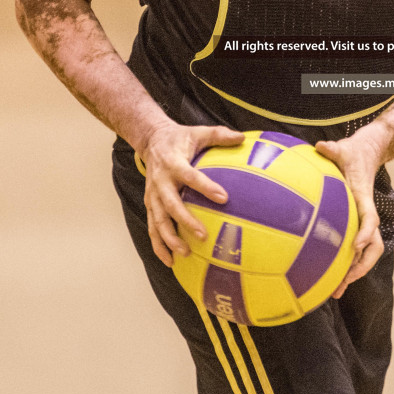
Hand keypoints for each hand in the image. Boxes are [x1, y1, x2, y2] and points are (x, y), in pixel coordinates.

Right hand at [136, 122, 243, 267]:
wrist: (150, 140)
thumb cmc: (180, 138)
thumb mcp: (199, 132)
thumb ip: (219, 135)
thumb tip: (243, 138)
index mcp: (173, 162)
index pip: (190, 176)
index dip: (205, 187)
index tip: (223, 198)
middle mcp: (160, 181)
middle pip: (170, 204)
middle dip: (185, 221)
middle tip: (202, 236)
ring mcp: (152, 195)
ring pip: (158, 220)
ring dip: (169, 239)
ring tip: (185, 253)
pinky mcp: (150, 204)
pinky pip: (152, 227)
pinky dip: (159, 245)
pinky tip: (170, 261)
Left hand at [317, 123, 391, 297]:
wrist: (367, 153)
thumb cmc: (353, 152)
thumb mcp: (343, 148)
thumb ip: (333, 149)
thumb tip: (321, 146)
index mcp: (363, 198)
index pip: (369, 218)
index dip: (365, 232)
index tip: (356, 245)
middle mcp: (365, 214)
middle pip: (373, 246)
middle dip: (361, 266)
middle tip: (344, 281)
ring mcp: (361, 221)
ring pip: (366, 253)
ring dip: (354, 272)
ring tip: (336, 291)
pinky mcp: (354, 224)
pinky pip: (353, 248)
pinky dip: (345, 264)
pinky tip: (326, 277)